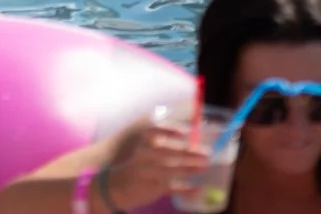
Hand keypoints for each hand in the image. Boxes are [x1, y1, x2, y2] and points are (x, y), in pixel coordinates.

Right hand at [94, 118, 211, 210]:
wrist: (114, 187)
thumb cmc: (134, 165)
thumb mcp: (142, 151)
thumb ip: (161, 144)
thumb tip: (189, 138)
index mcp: (140, 145)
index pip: (154, 132)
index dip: (171, 131)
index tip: (188, 132)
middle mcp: (142, 157)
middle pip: (167, 152)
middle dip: (188, 152)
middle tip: (206, 152)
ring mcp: (147, 173)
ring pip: (171, 170)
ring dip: (190, 168)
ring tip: (204, 166)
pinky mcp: (152, 189)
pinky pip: (171, 188)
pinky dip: (185, 189)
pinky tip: (197, 188)